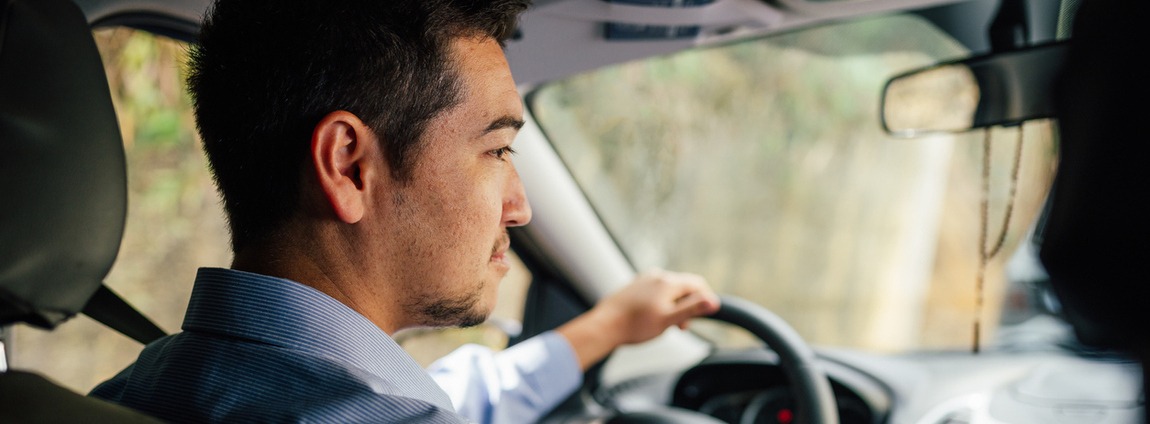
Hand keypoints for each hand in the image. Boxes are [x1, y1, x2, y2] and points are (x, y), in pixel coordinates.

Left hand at [557, 269, 720, 369]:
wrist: (605, 326)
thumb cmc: (635, 325)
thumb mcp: (668, 319)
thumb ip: (692, 309)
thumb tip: (713, 301)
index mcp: (667, 282)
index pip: (698, 284)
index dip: (706, 299)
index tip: (703, 316)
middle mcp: (657, 275)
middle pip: (684, 287)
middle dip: (688, 306)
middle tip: (681, 327)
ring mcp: (645, 279)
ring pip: (670, 290)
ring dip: (674, 306)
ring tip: (666, 325)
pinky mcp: (636, 286)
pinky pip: (657, 291)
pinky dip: (662, 303)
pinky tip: (652, 318)